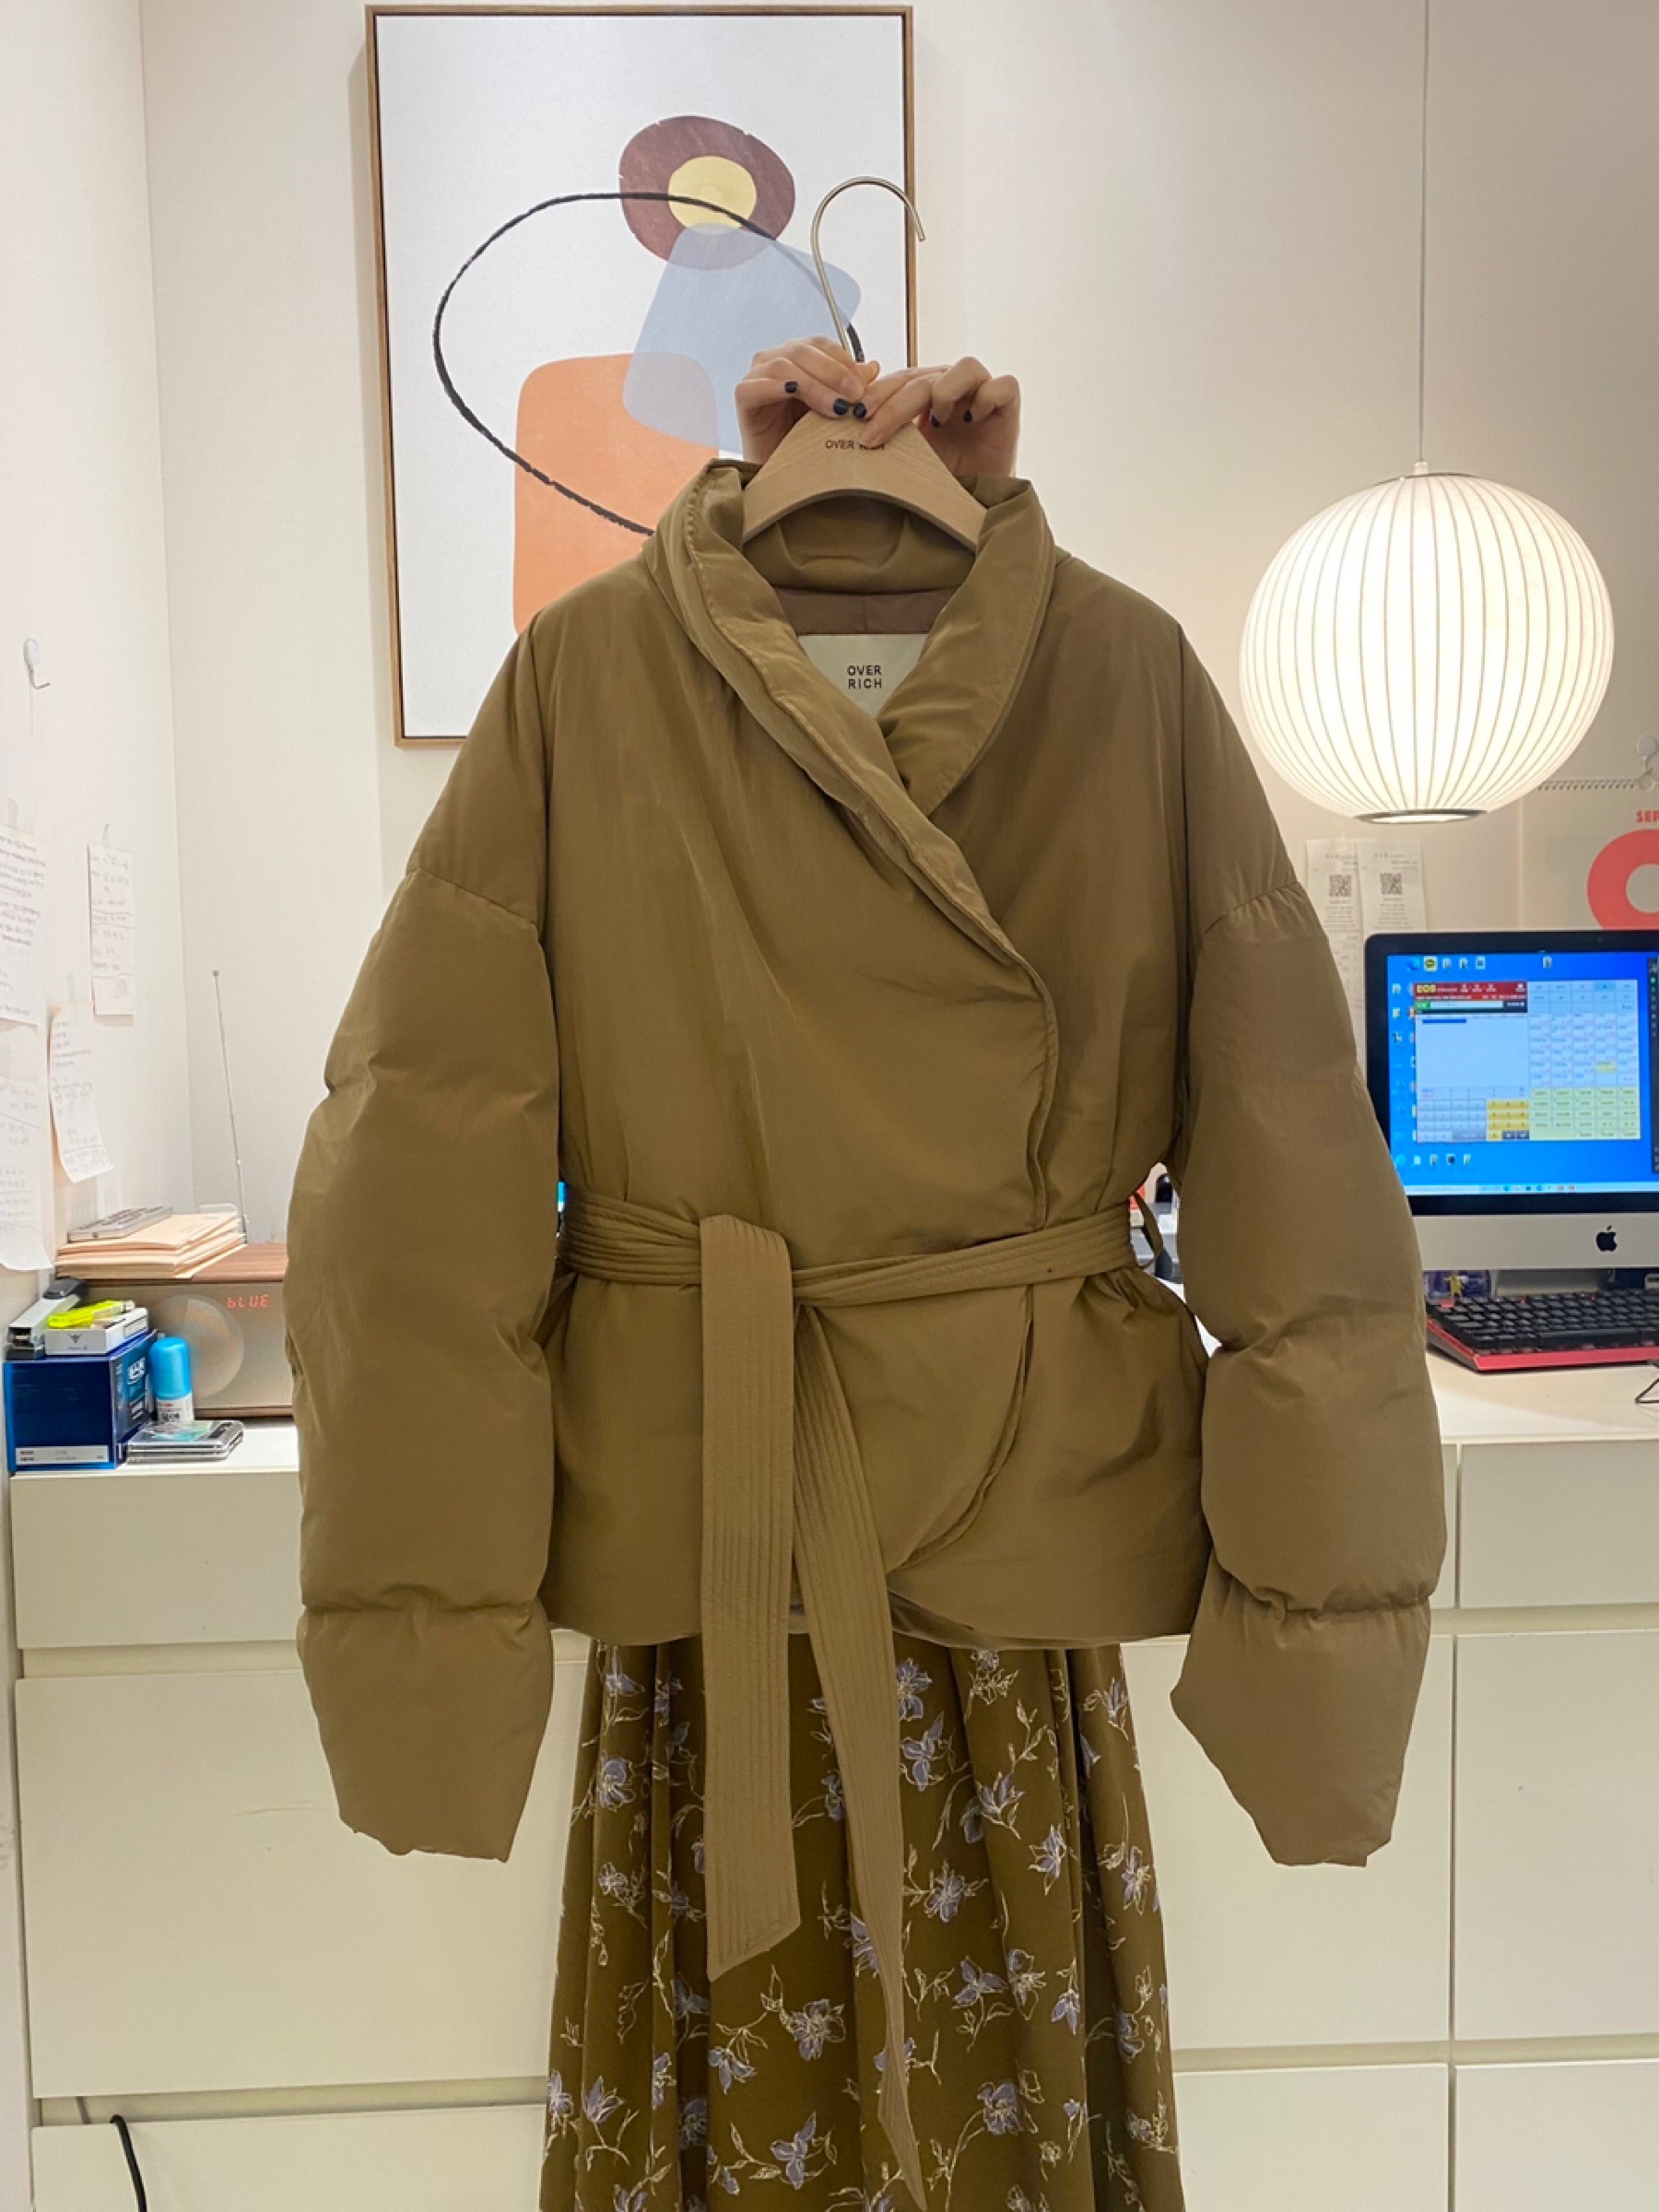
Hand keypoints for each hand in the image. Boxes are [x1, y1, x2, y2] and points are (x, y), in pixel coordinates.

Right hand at [736, 337, 883, 460]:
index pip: (821, 345)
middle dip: (833, 372)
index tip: (864, 383)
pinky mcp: (743, 396)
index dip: (843, 360)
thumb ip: (849, 387)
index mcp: (797, 357)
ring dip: (814, 385)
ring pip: (784, 367)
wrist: (781, 470)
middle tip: (856, 394)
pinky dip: (776, 388)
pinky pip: (758, 386)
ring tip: (836, 407)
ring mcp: (756, 376)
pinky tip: (793, 394)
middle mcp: (775, 360)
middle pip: (803, 352)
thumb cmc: (806, 439)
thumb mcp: (834, 409)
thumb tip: (873, 367)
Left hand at [854, 357, 1019, 477]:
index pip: (899, 380)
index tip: (852, 416)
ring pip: (965, 367)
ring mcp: (982, 395)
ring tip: (934, 422)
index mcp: (926, 394)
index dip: (876, 394)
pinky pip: (1003, 386)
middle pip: (923, 377)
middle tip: (871, 434)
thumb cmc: (940, 484)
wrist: (975, 509)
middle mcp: (953, 389)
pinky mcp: (1009, 407)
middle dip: (894, 404)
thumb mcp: (904, 459)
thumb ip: (883, 436)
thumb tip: (841, 423)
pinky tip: (970, 421)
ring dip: (942, 391)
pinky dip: (986, 397)